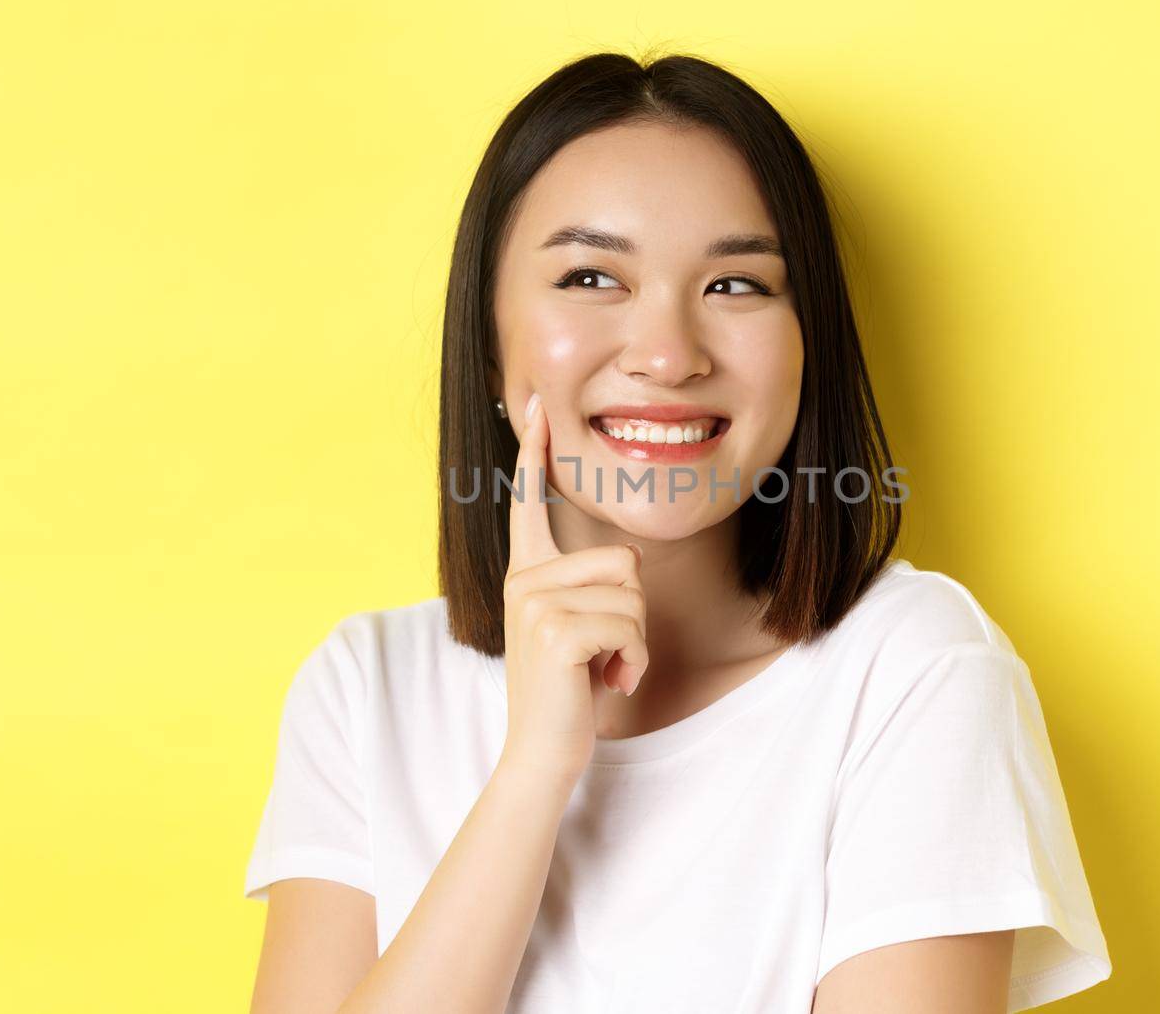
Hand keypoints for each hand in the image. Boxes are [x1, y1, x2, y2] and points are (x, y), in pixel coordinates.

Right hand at [497, 392, 649, 780]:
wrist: (543, 752)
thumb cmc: (569, 690)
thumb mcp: (576, 627)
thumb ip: (583, 587)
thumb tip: (621, 562)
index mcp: (526, 573)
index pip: (530, 502)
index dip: (534, 454)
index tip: (536, 407)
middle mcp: (524, 580)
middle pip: (623, 561)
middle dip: (634, 615)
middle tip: (603, 654)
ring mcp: (535, 603)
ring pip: (632, 596)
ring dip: (636, 643)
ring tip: (602, 669)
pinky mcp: (556, 631)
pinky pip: (630, 626)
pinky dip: (634, 662)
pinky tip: (608, 683)